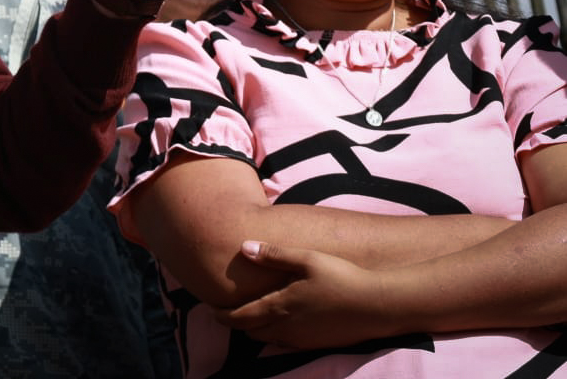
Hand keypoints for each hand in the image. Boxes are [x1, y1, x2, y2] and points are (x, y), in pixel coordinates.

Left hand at [215, 240, 397, 348]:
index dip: (223, 316)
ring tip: (252, 316)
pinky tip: (282, 323)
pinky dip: (276, 336)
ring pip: (269, 340)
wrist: (380, 306)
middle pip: (251, 332)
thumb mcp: (307, 258)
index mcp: (280, 306)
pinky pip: (288, 345)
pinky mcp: (318, 345)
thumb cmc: (342, 277)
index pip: (241, 317)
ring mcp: (304, 340)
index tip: (212, 311)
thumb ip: (274, 254)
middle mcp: (288, 327)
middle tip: (228, 312)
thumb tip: (244, 246)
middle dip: (237, 324)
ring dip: (257, 330)